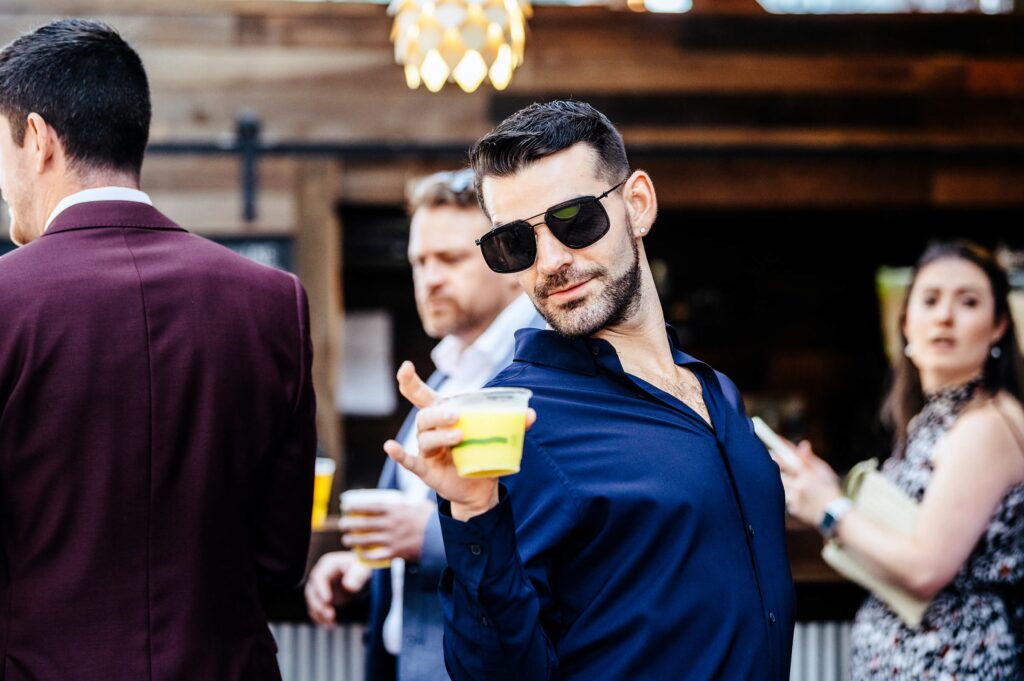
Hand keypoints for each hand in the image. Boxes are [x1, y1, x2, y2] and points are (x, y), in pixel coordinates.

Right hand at [304, 551, 371, 627]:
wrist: (368, 574)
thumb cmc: (366, 568)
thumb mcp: (365, 569)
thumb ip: (358, 576)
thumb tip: (348, 586)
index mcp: (329, 564)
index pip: (319, 577)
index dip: (321, 589)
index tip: (328, 601)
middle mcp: (322, 575)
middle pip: (312, 591)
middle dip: (319, 605)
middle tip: (330, 615)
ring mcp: (322, 587)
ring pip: (313, 602)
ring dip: (319, 614)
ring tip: (331, 623)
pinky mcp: (324, 598)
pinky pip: (317, 609)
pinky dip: (322, 618)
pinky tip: (331, 625)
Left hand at [339, 498, 435, 561]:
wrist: (441, 538)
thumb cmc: (431, 520)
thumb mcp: (419, 505)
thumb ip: (406, 503)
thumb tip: (399, 501)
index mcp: (396, 509)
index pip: (370, 507)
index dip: (355, 507)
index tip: (345, 507)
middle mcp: (391, 523)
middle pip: (364, 523)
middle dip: (350, 524)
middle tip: (342, 524)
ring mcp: (393, 538)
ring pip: (367, 539)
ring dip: (354, 540)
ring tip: (347, 540)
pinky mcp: (396, 552)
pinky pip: (377, 555)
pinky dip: (367, 555)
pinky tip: (360, 554)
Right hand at [383, 361, 536, 520]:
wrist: (480, 487)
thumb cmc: (482, 453)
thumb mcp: (496, 436)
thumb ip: (512, 423)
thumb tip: (531, 414)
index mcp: (442, 416)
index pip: (420, 395)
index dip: (410, 381)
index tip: (405, 367)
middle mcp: (430, 431)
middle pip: (424, 416)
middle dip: (438, 414)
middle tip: (457, 415)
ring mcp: (427, 451)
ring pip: (424, 438)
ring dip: (440, 436)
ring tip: (460, 437)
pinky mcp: (426, 470)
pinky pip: (409, 461)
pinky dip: (399, 454)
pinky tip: (391, 446)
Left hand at [774, 439, 842, 527]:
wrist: (837, 516)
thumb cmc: (831, 490)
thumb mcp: (825, 471)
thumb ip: (810, 459)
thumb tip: (803, 444)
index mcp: (808, 475)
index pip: (789, 460)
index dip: (779, 451)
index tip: (772, 443)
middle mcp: (800, 486)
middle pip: (779, 473)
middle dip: (774, 464)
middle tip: (770, 456)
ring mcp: (795, 499)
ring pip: (780, 486)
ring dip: (782, 482)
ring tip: (792, 481)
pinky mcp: (794, 509)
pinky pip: (786, 500)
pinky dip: (790, 497)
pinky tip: (800, 499)